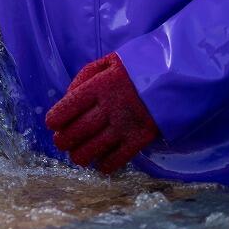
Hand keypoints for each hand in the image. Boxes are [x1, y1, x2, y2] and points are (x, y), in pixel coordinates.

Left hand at [45, 52, 158, 173]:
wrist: (176, 76)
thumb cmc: (136, 68)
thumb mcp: (107, 63)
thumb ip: (84, 78)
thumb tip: (67, 97)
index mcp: (98, 86)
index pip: (68, 107)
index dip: (55, 119)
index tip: (52, 125)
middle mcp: (109, 107)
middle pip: (78, 130)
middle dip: (64, 141)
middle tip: (61, 143)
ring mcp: (126, 124)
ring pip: (95, 147)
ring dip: (81, 155)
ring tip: (76, 157)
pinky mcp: (142, 137)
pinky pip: (119, 157)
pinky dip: (106, 164)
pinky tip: (99, 165)